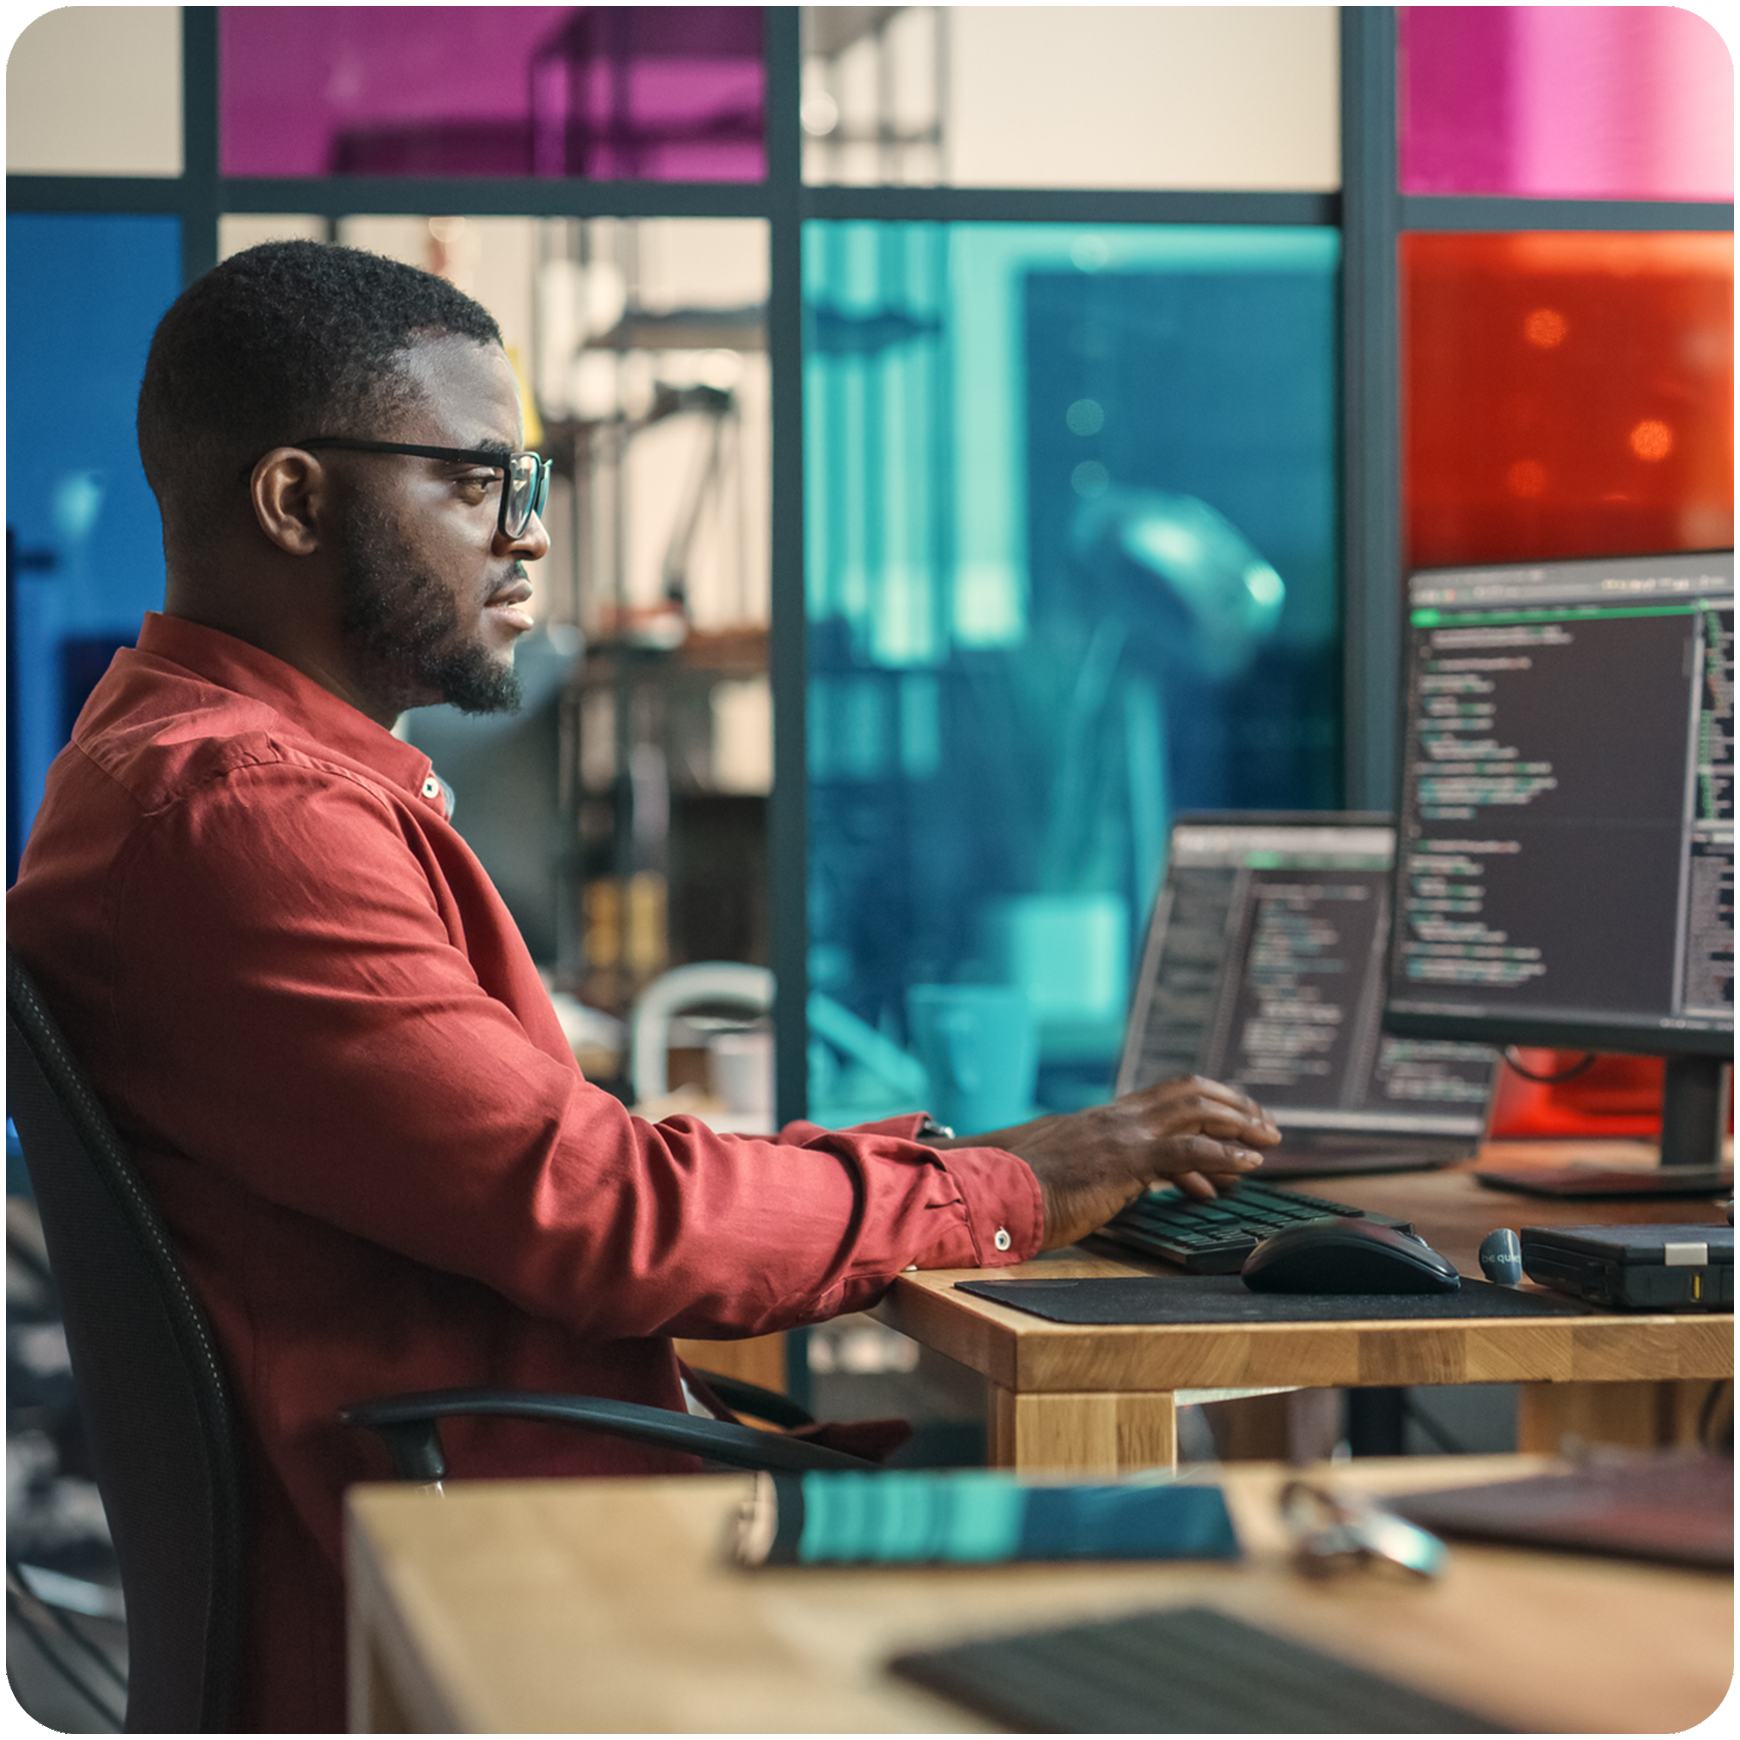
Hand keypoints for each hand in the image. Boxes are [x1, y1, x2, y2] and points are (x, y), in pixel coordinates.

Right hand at [931, 1075, 1280, 1252]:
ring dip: (1239, 1122)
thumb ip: (1092, 1172)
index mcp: (1101, 1120)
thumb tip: (1118, 1187)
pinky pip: (1187, 1149)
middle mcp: (1114, 1118)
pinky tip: (1249, 1164)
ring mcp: (1120, 1135)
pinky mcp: (1123, 1159)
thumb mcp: (1062, 1173)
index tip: (1232, 1117)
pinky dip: (1225, 1153)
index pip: (1163, 1096)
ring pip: (1195, 1109)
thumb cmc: (1015, 1191)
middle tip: (1264, 1123)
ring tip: (1268, 1139)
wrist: (990, 1193)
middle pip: (1187, 1091)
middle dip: (1232, 1103)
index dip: (1205, 1101)